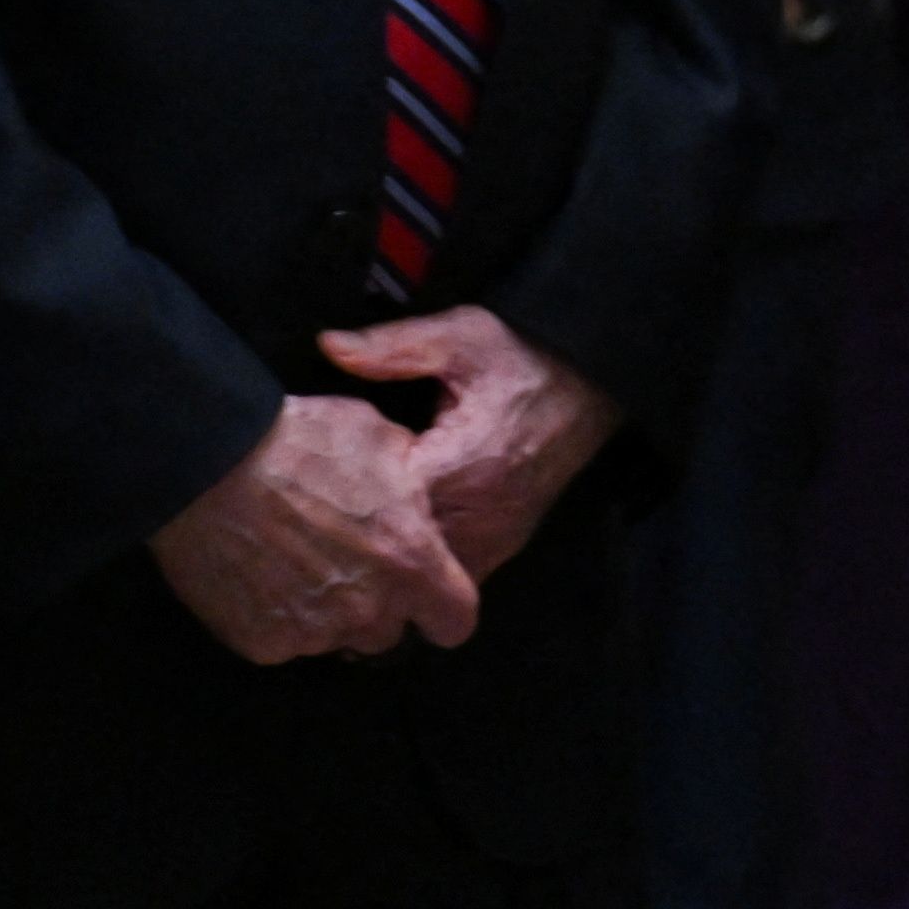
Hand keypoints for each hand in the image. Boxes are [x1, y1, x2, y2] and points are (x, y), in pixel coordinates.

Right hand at [147, 394, 483, 662]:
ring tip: (291, 561)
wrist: (204, 461)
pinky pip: (283, 641)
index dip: (440, 606)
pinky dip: (274, 616)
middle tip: (340, 560)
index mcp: (410, 562)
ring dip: (325, 611)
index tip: (420, 590)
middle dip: (375, 604)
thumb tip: (417, 496)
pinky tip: (256, 573)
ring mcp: (316, 635)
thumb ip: (410, 479)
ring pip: (335, 638)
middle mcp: (370, 610)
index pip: (455, 621)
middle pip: (389, 633)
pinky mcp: (264, 644)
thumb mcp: (375, 435)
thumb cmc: (295, 440)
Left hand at [318, 306, 617, 581]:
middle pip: (403, 547)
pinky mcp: (504, 544)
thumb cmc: (518, 357)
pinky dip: (423, 565)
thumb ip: (392, 347)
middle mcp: (481, 513)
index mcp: (464, 463)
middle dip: (362, 531)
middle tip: (323, 508)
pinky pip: (455, 574)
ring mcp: (495, 536)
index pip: (389, 502)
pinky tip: (395, 539)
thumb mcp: (457, 334)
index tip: (322, 472)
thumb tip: (328, 345)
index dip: (349, 490)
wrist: (586, 386)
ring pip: (428, 571)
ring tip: (351, 529)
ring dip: (392, 554)